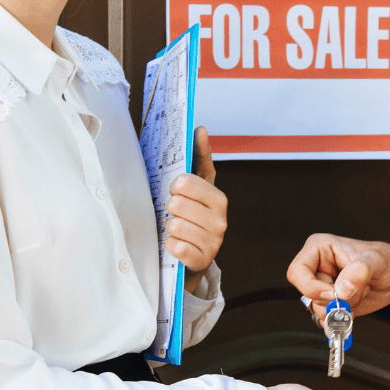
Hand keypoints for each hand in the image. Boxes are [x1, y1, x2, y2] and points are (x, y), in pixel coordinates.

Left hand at [167, 127, 224, 291]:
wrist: (193, 257)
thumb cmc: (191, 216)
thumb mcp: (197, 189)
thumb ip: (199, 159)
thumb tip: (200, 128)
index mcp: (219, 199)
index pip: (185, 182)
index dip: (174, 186)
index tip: (176, 190)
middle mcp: (221, 221)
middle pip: (176, 204)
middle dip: (169, 209)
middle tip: (175, 214)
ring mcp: (213, 243)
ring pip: (174, 225)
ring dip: (168, 228)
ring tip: (176, 230)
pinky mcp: (202, 261)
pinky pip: (175, 247)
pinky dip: (170, 246)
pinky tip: (175, 245)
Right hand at [286, 234, 389, 319]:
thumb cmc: (388, 260)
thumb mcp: (378, 260)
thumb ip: (360, 270)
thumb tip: (342, 288)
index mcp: (320, 249)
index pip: (298, 271)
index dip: (312, 286)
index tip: (333, 292)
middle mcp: (318, 268)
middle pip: (307, 293)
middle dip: (332, 300)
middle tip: (352, 294)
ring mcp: (324, 287)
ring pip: (317, 308)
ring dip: (341, 308)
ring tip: (359, 294)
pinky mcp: (331, 303)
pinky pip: (326, 318)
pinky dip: (341, 319)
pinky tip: (356, 307)